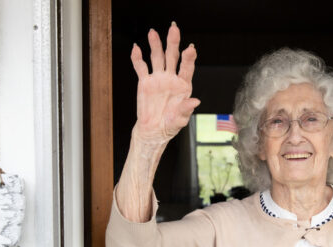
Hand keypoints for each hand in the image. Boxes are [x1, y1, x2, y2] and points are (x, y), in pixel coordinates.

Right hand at [131, 23, 199, 144]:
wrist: (153, 130)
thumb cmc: (170, 125)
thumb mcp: (180, 119)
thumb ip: (186, 109)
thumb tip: (196, 101)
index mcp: (183, 85)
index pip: (187, 68)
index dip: (189, 58)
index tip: (191, 49)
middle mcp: (171, 78)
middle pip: (172, 56)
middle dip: (173, 42)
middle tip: (174, 28)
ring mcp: (158, 78)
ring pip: (157, 57)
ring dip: (156, 45)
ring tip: (153, 33)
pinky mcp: (145, 82)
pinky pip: (140, 67)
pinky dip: (137, 58)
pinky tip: (136, 48)